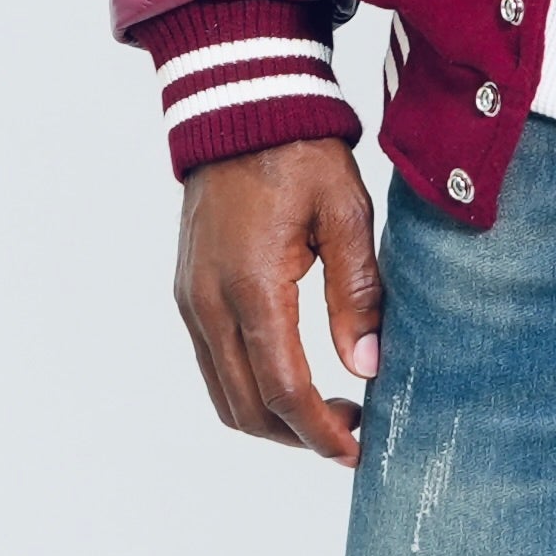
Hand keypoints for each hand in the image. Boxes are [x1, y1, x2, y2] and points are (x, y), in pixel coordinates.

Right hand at [172, 139, 382, 463]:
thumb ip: (357, 293)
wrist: (241, 106)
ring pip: (224, 394)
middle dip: (299, 436)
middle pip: (246, 407)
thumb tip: (367, 366)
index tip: (358, 448)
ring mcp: (190, 300)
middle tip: (353, 435)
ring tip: (330, 413)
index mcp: (251, 285)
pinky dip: (251, 389)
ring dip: (273, 418)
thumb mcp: (346, 215)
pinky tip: (295, 380)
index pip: (282, 388)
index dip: (321, 430)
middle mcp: (208, 302)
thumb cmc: (300, 153)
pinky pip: (214, 364)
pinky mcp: (188, 293)